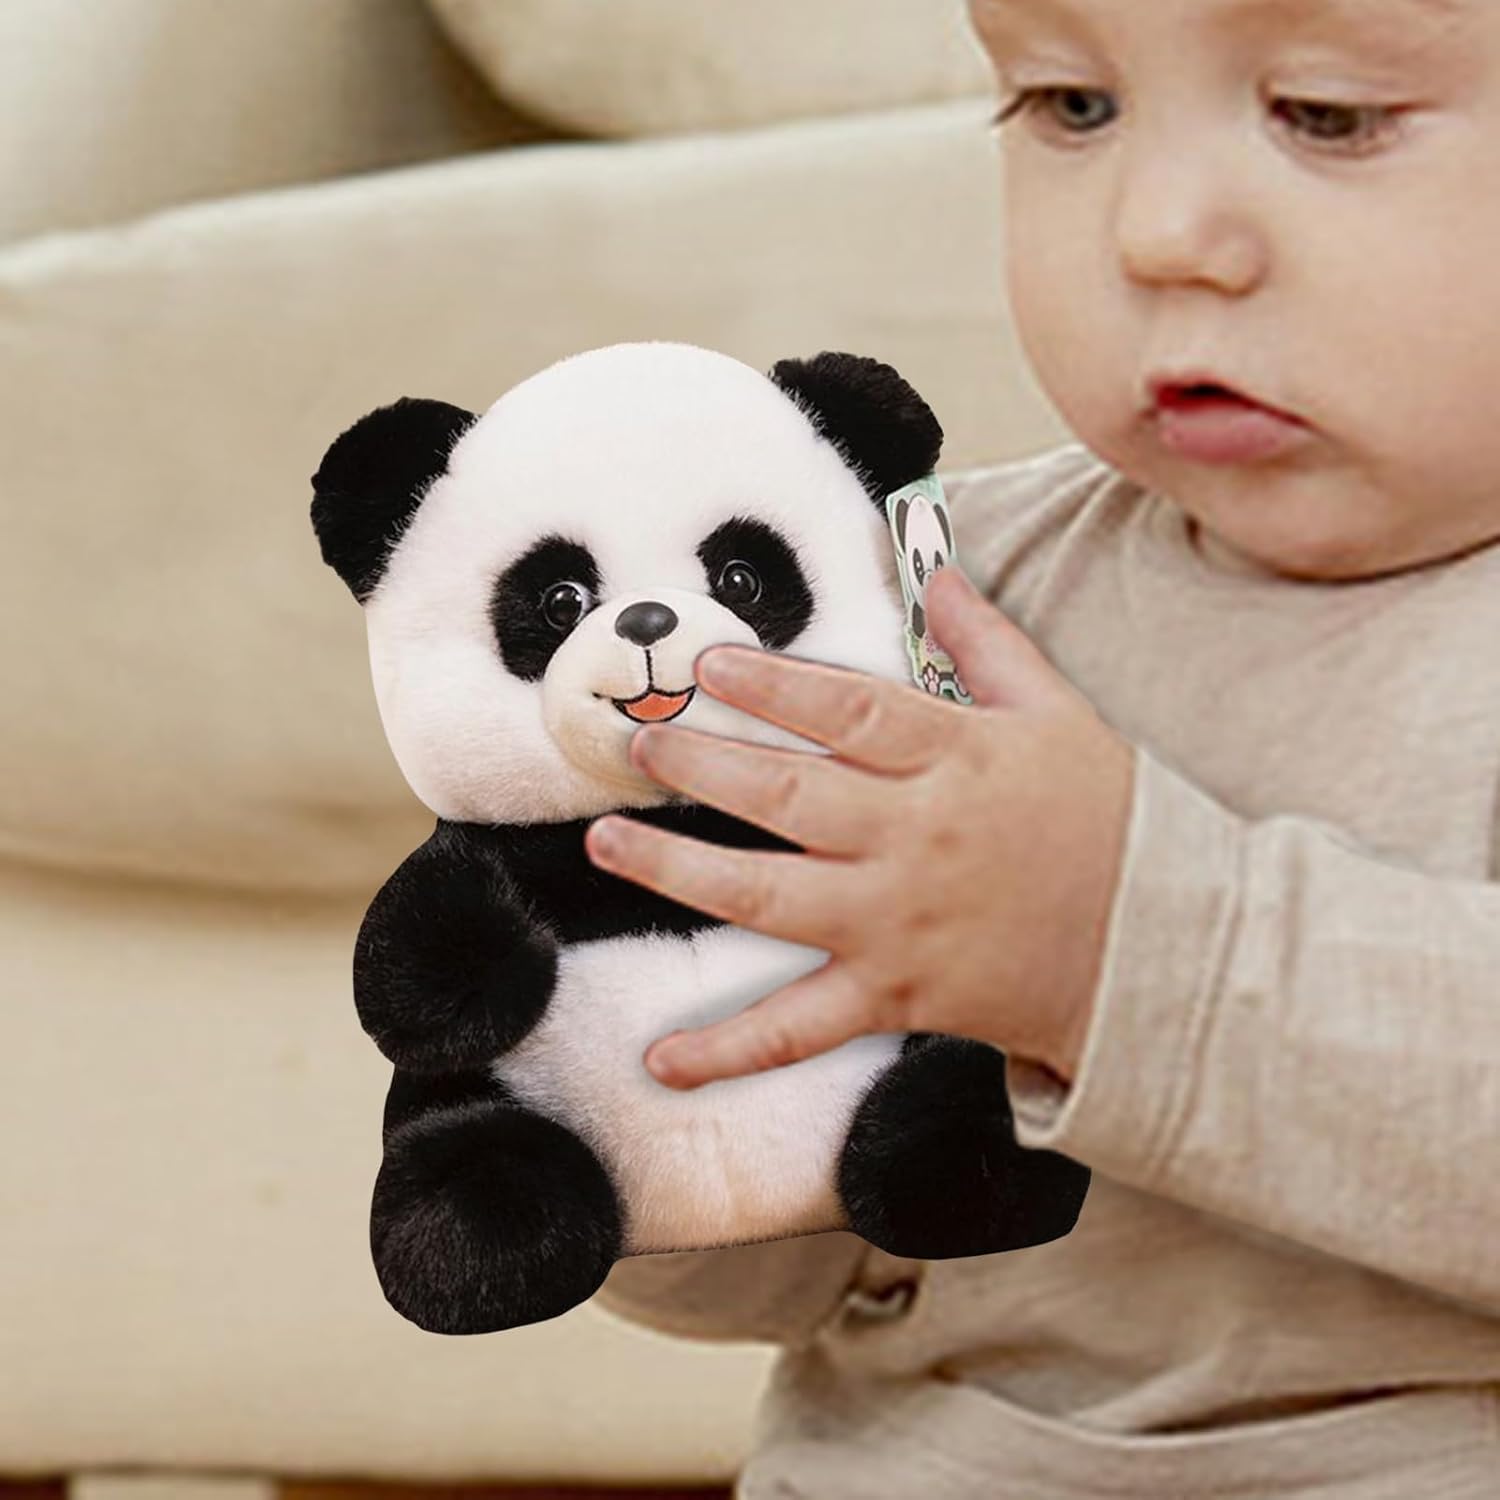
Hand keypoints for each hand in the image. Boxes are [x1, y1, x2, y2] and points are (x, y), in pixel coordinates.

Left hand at [583, 564, 1136, 1090]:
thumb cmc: (1110, 824)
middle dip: (701, 765)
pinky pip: (800, 1028)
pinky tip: (664, 1057)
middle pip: (786, 797)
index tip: (709, 665)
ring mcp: (895, 923)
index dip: (772, 686)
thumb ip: (988, 644)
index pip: (847, 711)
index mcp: (953, 761)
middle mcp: (912, 840)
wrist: (1162, 949)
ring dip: (677, 871)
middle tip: (638, 741)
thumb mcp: (1057, 716)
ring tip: (608, 842)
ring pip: (767, 897)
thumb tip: (938, 575)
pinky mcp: (894, 996)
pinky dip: (730, 1048)